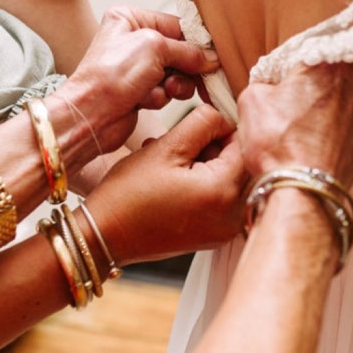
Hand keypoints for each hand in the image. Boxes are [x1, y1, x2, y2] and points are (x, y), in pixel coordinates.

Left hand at [59, 7, 219, 159]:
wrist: (90, 116)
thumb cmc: (109, 76)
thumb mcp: (154, 48)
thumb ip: (188, 51)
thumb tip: (211, 58)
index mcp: (130, 18)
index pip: (177, 25)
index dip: (195, 42)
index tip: (212, 56)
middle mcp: (133, 40)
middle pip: (179, 51)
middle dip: (185, 67)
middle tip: (194, 76)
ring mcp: (136, 67)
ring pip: (177, 74)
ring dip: (175, 84)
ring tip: (164, 90)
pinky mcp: (139, 91)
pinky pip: (166, 91)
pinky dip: (161, 97)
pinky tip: (146, 101)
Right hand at [85, 105, 245, 265]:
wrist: (106, 236)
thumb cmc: (128, 195)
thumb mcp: (166, 147)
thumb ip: (203, 123)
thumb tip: (224, 117)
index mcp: (223, 191)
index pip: (246, 145)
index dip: (224, 128)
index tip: (200, 126)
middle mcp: (232, 215)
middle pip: (243, 164)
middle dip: (216, 148)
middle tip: (182, 146)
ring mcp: (225, 229)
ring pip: (233, 180)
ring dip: (210, 164)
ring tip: (175, 164)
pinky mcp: (216, 235)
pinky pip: (223, 198)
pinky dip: (207, 183)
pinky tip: (179, 180)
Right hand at [237, 63, 352, 188]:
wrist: (303, 189)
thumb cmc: (278, 144)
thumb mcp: (251, 100)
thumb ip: (264, 81)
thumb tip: (273, 87)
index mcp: (327, 62)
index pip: (308, 55)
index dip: (292, 72)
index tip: (285, 86)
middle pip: (332, 74)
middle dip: (315, 87)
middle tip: (296, 107)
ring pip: (346, 97)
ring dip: (331, 106)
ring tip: (309, 127)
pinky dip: (342, 127)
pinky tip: (323, 140)